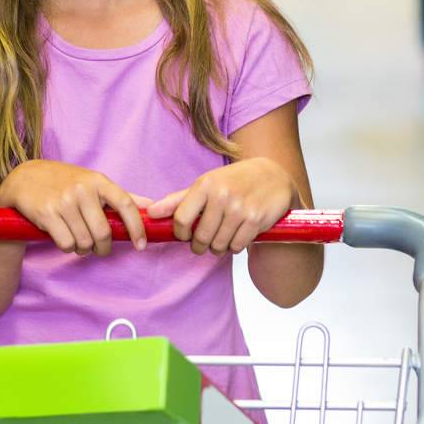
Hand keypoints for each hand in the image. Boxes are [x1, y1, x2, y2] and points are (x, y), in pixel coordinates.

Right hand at [0, 160, 149, 256]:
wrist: (24, 178)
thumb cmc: (64, 182)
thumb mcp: (92, 182)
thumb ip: (121, 196)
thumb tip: (153, 207)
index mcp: (98, 180)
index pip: (126, 204)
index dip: (137, 228)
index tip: (140, 246)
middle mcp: (82, 189)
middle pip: (103, 233)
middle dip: (102, 248)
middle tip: (98, 248)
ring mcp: (63, 201)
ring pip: (84, 242)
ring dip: (83, 249)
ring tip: (77, 240)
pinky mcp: (46, 214)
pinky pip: (66, 244)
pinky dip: (67, 247)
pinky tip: (62, 236)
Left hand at [147, 158, 297, 256]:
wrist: (273, 176)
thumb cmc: (233, 181)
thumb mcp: (205, 184)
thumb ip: (177, 200)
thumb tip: (150, 213)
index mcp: (205, 184)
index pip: (181, 219)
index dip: (181, 233)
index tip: (185, 234)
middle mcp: (222, 195)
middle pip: (201, 237)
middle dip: (200, 245)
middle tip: (204, 242)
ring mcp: (240, 208)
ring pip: (219, 245)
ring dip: (218, 247)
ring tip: (221, 237)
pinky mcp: (255, 220)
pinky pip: (237, 246)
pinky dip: (234, 246)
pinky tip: (237, 235)